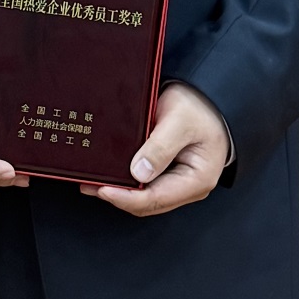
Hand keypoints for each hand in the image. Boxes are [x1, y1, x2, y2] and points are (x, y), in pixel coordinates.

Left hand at [83, 82, 229, 216]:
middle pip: (148, 202)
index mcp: (197, 179)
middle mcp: (187, 187)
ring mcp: (177, 182)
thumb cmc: (201, 107)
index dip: (127, 198)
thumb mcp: (180, 121)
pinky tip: (109, 173)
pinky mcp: (167, 173)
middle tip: (90, 185)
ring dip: (119, 190)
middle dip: (118, 196)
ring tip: (92, 182)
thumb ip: (160, 147)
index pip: (157, 199)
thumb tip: (139, 173)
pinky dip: (126, 181)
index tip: (103, 189)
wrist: (208, 96)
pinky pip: (144, 183)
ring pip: (144, 196)